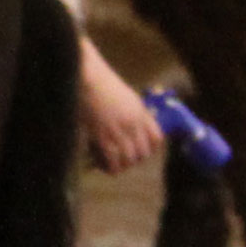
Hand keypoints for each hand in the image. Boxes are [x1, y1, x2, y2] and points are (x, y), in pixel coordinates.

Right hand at [77, 42, 163, 175]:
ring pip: (129, 159)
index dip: (151, 149)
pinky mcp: (103, 136)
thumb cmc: (103, 84)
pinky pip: (112, 159)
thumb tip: (135, 127)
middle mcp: (134, 124)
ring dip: (123, 165)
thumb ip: (134, 113)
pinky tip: (106, 166)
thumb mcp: (127, 97)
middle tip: (125, 160)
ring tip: (115, 165)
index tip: (141, 150)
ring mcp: (119, 130)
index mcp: (141, 113)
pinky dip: (111, 167)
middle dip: (135, 160)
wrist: (88, 79)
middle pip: (144, 153)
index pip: (156, 139)